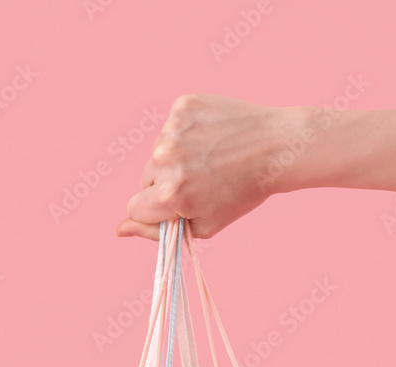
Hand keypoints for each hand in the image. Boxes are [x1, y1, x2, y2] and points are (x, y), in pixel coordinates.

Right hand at [117, 94, 306, 239]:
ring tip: (209, 160)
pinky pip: (170, 128)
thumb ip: (157, 231)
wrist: (276, 148)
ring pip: (157, 153)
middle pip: (143, 180)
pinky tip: (210, 139)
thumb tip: (119, 230)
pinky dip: (185, 135)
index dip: (154, 212)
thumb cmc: (242, 192)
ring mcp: (172, 128)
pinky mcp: (182, 106)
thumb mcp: (203, 225)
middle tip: (199, 183)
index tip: (175, 207)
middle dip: (163, 186)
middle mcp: (165, 158)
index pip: (135, 208)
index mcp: (169, 194)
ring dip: (175, 159)